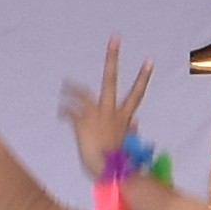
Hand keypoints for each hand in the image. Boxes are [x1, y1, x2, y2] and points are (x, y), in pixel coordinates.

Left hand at [55, 39, 155, 183]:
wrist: (109, 172)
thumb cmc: (119, 162)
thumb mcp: (128, 143)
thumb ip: (130, 129)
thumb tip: (137, 122)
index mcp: (124, 117)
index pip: (137, 93)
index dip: (144, 76)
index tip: (149, 59)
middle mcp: (110, 112)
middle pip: (111, 79)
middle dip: (113, 57)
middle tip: (115, 38)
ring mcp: (95, 115)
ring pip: (82, 93)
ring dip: (71, 88)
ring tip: (64, 85)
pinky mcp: (81, 123)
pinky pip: (69, 111)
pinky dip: (65, 111)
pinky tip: (61, 114)